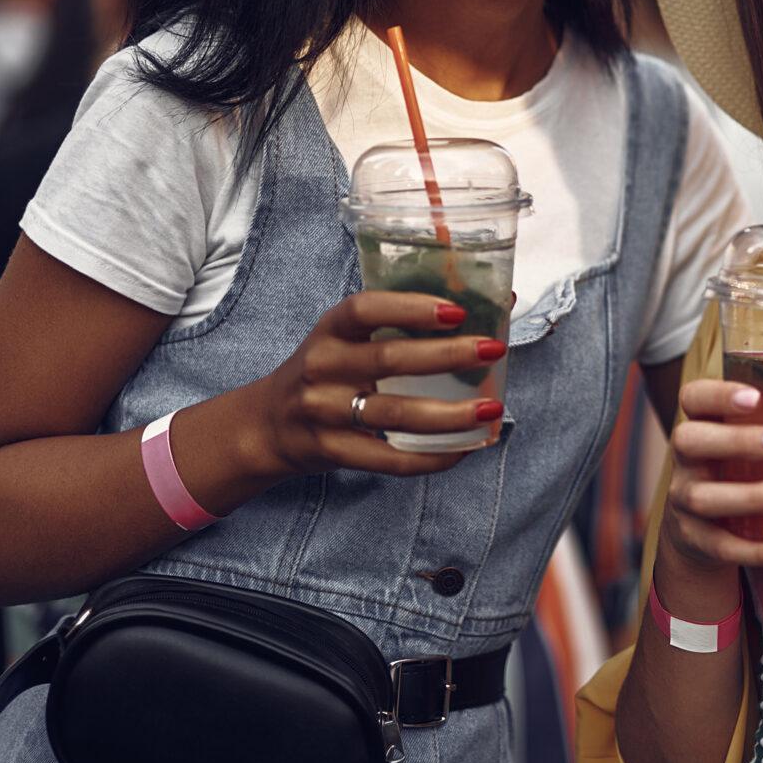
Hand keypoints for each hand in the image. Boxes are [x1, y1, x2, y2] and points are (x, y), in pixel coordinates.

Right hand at [248, 291, 507, 479]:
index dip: (411, 308)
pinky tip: (464, 449)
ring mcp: (324, 411)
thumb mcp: (345, 339)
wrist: (268, 424)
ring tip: (491, 408)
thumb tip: (489, 303)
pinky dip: (431, 457)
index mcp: (330, 330)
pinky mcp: (331, 451)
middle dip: (448, 355)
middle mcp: (322, 367)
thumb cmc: (328, 371)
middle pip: (389, 360)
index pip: (365, 309)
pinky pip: (389, 459)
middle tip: (494, 350)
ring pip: (395, 414)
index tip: (457, 310)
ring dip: (450, 414)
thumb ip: (400, 325)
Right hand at [662, 377, 762, 573]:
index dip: (718, 393)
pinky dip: (760, 552)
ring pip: (706, 498)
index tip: (754, 396)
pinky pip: (724, 547)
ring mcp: (685, 501)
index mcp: (703, 424)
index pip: (693, 397)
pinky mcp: (697, 542)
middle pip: (690, 440)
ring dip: (754, 496)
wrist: (702, 533)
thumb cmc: (743, 471)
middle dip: (737, 440)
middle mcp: (686, 461)